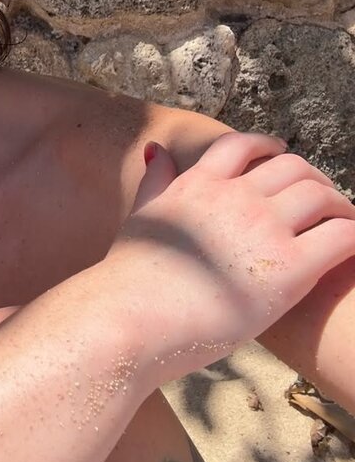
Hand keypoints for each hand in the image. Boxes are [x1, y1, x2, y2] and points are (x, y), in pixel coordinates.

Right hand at [106, 132, 354, 377]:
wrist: (129, 316)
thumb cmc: (129, 277)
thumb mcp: (141, 216)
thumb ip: (155, 181)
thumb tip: (157, 150)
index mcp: (199, 182)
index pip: (242, 145)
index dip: (267, 146)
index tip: (282, 155)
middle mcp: (234, 196)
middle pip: (292, 167)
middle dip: (313, 178)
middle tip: (324, 198)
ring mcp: (263, 227)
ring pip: (322, 196)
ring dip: (340, 205)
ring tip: (345, 222)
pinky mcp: (288, 267)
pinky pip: (340, 237)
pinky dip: (354, 236)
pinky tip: (353, 249)